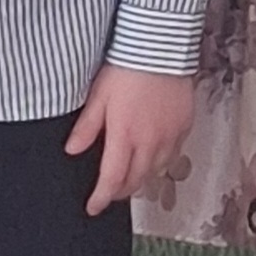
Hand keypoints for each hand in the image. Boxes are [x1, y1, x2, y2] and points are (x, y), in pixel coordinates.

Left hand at [66, 64, 194, 213]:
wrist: (161, 48)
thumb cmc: (127, 68)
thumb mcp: (98, 96)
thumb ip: (87, 127)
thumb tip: (71, 150)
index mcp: (125, 136)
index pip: (112, 179)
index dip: (101, 198)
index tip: (93, 207)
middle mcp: (150, 142)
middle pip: (136, 181)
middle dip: (120, 191)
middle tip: (108, 193)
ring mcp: (170, 136)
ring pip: (155, 171)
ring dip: (140, 179)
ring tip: (129, 178)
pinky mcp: (184, 126)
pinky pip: (172, 155)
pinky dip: (159, 163)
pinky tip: (151, 158)